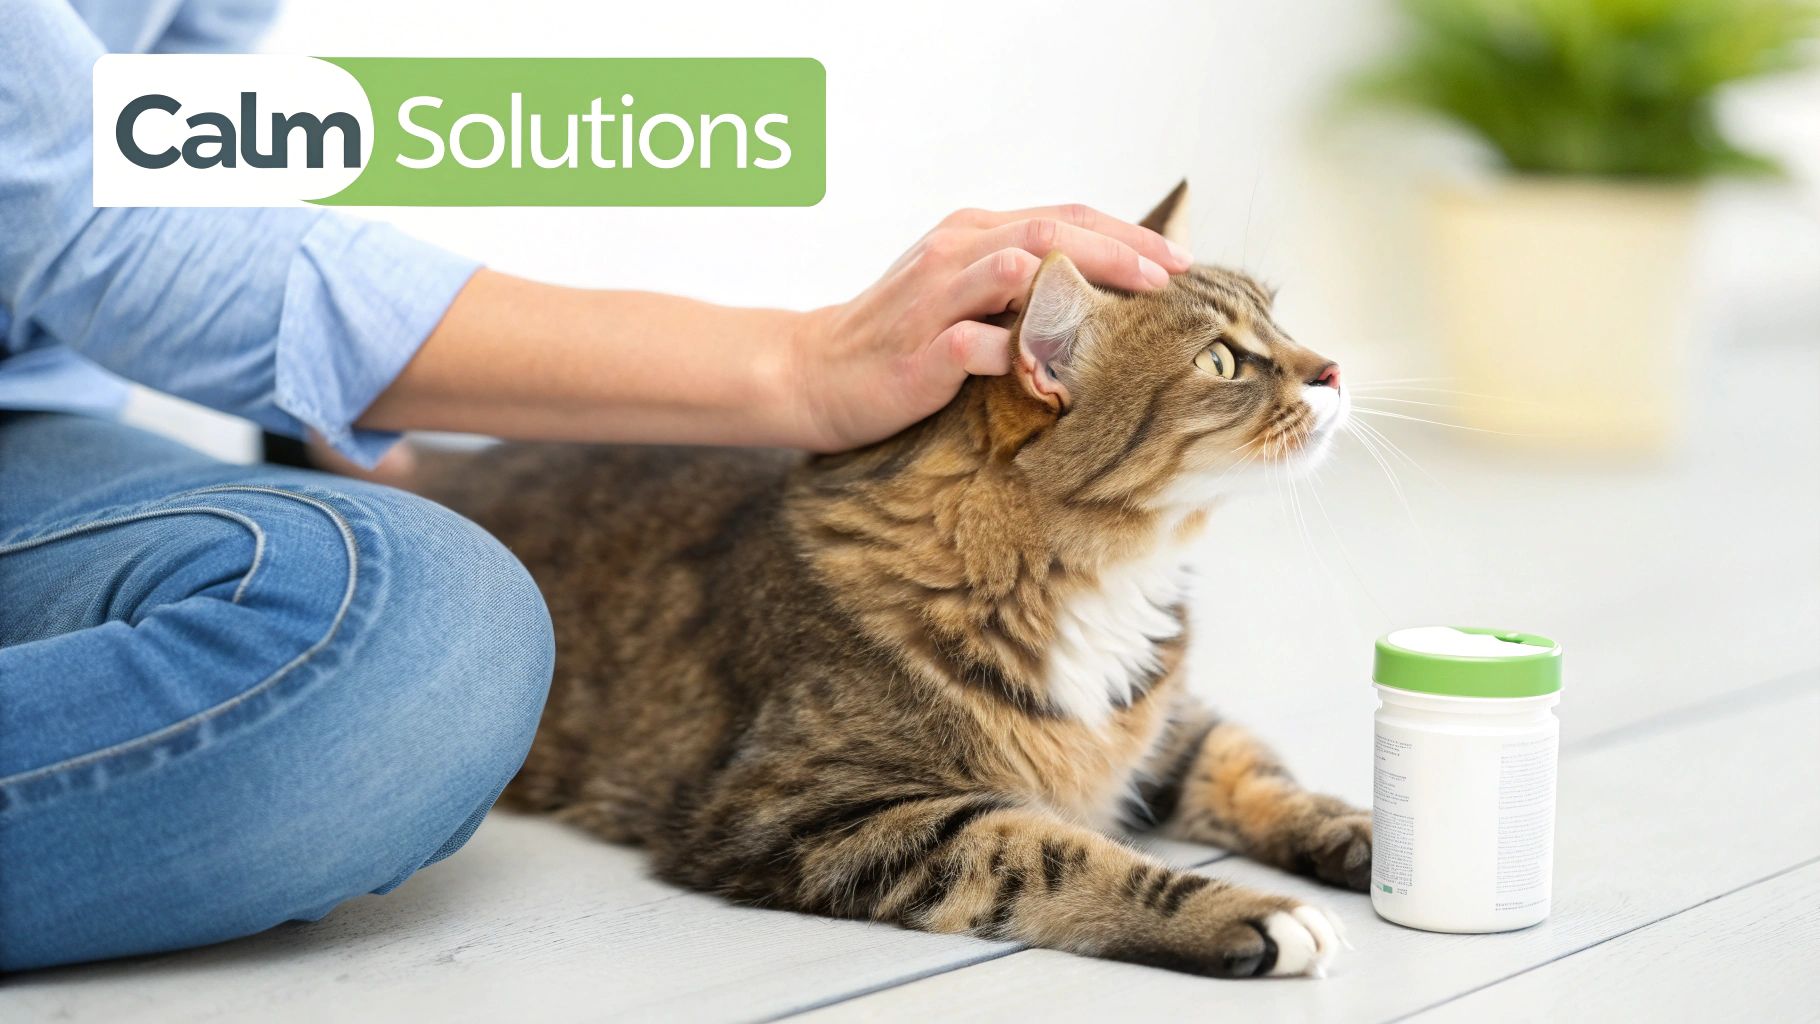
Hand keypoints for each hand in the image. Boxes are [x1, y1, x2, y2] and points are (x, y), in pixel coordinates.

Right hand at [785, 204, 1192, 451]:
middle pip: (1053, 232)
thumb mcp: (960, 292)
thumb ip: (1018, 283)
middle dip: (1122, 252)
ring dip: (1081, 284)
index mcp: (972, 233)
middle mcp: (955, 252)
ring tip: (1132, 310)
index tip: (1177, 260)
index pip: (1064, 216)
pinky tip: (1058, 369)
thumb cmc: (898, 338)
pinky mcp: (922, 350)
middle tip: (1170, 279)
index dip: (1127, 234)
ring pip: (1019, 267)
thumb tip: (1101, 294)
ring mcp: (936, 297)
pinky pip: (979, 341)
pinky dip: (1020, 349)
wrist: (814, 371)